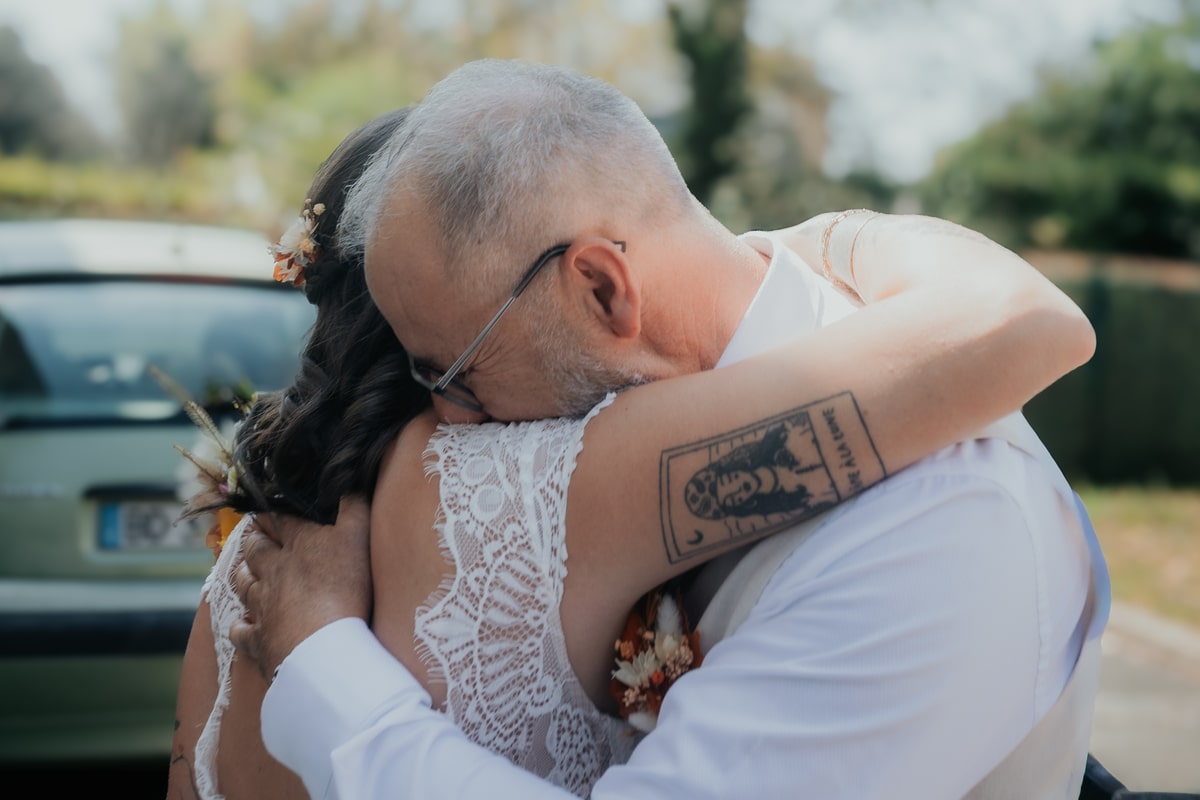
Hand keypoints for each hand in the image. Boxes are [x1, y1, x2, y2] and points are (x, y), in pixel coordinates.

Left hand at [228, 497, 372, 681]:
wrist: (323, 644)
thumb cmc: (344, 586)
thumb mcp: (358, 537)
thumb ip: (354, 506)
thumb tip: (347, 481)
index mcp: (297, 544)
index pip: (281, 520)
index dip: (274, 512)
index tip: (268, 507)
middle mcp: (273, 570)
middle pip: (256, 551)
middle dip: (254, 541)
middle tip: (253, 536)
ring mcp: (262, 605)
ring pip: (244, 585)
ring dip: (243, 576)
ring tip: (243, 571)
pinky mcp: (259, 639)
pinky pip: (242, 631)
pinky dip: (240, 626)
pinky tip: (240, 625)